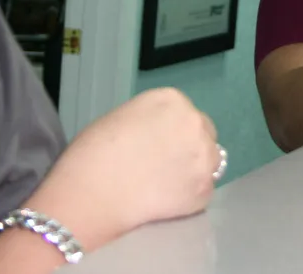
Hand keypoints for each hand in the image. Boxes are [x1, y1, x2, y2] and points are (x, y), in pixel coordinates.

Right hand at [26, 87, 221, 249]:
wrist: (92, 192)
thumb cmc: (94, 152)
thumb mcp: (123, 117)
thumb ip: (150, 121)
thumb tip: (157, 134)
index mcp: (172, 100)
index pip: (186, 113)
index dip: (173, 132)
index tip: (160, 146)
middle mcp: (194, 122)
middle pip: (204, 134)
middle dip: (189, 147)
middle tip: (166, 165)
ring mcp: (204, 157)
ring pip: (210, 162)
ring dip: (194, 170)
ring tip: (166, 185)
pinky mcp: (204, 190)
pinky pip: (203, 191)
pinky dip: (188, 197)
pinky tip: (165, 201)